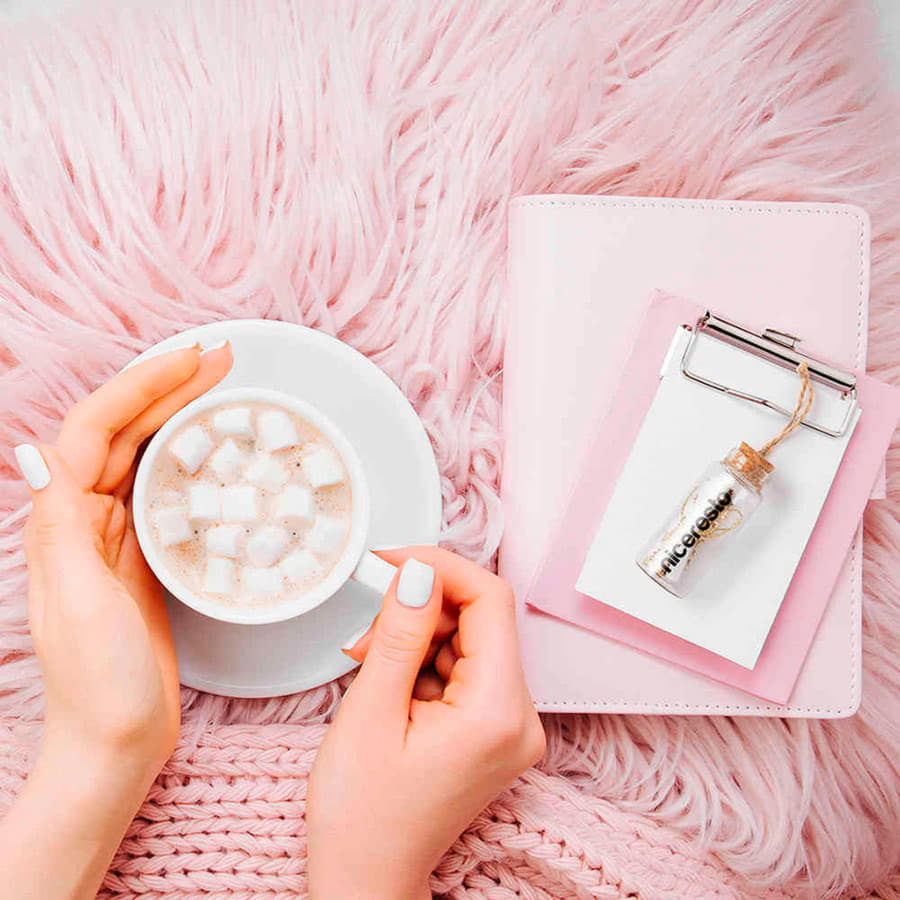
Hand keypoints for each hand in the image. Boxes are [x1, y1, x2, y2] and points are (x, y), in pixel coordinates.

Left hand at [0, 342, 231, 899]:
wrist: (117, 744)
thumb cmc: (97, 684)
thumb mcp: (74, 604)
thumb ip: (58, 526)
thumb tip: (35, 450)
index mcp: (62, 522)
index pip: (97, 429)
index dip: (140, 385)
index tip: (190, 359)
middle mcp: (85, 521)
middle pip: (125, 432)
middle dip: (169, 387)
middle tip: (222, 359)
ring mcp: (118, 538)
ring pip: (148, 456)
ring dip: (182, 416)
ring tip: (224, 389)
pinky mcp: (147, 558)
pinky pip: (168, 494)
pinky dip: (191, 463)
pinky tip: (217, 453)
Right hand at [307, 547, 544, 899]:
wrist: (367, 881)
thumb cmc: (362, 818)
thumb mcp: (369, 714)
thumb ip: (399, 634)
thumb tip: (419, 572)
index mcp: (498, 714)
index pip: (491, 602)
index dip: (443, 568)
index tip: (394, 559)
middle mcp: (520, 718)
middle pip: (482, 620)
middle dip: (422, 610)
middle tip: (368, 630)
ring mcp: (510, 726)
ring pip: (470, 641)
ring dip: (418, 638)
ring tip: (371, 665)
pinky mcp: (494, 730)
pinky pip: (466, 669)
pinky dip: (425, 663)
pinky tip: (390, 683)